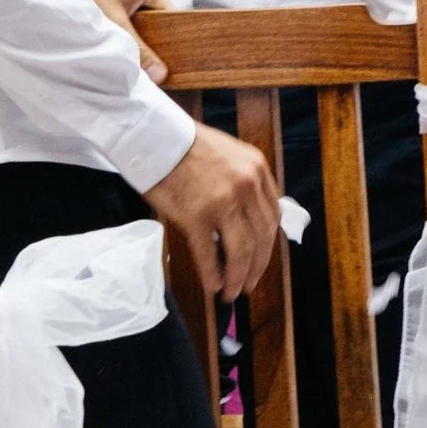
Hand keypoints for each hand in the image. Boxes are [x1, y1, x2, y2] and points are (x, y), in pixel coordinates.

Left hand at [68, 0, 167, 80]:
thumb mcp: (114, 23)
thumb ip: (137, 49)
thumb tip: (160, 75)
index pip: (173, 19)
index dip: (173, 44)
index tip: (173, 67)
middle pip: (156, 25)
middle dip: (151, 47)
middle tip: (153, 73)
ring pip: (137, 27)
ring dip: (133, 43)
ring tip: (136, 66)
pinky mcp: (110, 2)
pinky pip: (123, 25)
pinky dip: (120, 38)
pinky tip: (117, 53)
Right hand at [146, 123, 279, 298]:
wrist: (153, 135)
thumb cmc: (185, 145)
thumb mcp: (230, 155)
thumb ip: (244, 183)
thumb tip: (247, 220)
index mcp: (258, 169)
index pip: (272, 216)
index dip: (268, 244)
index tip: (260, 260)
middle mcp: (247, 185)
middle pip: (263, 236)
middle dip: (257, 266)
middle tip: (248, 284)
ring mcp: (223, 201)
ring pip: (242, 250)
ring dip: (238, 276)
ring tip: (231, 292)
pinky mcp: (196, 215)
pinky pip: (210, 253)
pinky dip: (214, 273)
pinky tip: (213, 285)